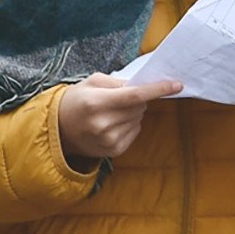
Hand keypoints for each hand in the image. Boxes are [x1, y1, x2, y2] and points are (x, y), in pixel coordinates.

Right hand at [57, 74, 181, 168]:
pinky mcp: (113, 151)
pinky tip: (112, 124)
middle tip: (119, 99)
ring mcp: (108, 140)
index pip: (135, 95)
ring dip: (133, 113)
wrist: (57, 129)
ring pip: (139, 119)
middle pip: (140, 107)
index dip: (158, 89)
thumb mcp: (92, 82)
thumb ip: (118, 82)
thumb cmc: (76, 100)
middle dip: (138, 100)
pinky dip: (130, 125)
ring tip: (111, 113)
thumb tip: (144, 85)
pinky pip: (135, 131)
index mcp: (96, 103)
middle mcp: (102, 124)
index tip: (177, 85)